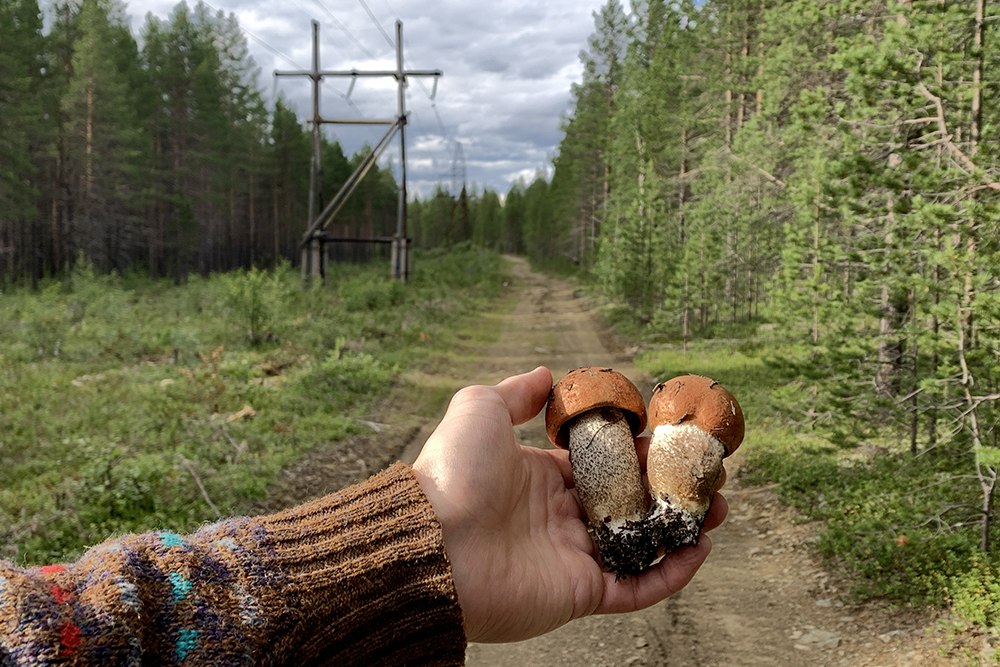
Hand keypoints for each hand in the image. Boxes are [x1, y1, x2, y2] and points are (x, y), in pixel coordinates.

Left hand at [412, 366, 727, 643]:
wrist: (432, 542)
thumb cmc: (453, 473)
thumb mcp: (479, 410)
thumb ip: (516, 393)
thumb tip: (545, 374)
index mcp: (540, 478)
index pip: (602, 465)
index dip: (637, 453)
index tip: (670, 439)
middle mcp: (560, 518)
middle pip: (627, 503)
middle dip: (668, 489)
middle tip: (705, 474)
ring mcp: (572, 557)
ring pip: (640, 544)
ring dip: (681, 528)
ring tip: (715, 508)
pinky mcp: (581, 593)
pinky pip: (637, 586)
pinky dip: (671, 573)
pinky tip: (700, 548)